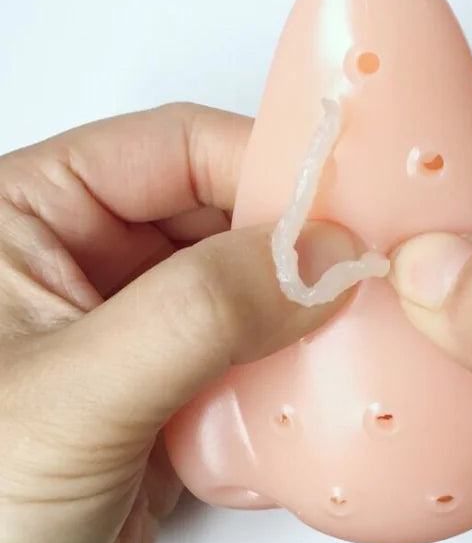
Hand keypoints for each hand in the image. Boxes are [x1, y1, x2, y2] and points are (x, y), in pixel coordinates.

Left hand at [0, 105, 355, 542]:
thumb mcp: (74, 394)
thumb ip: (196, 315)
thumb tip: (312, 259)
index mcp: (41, 213)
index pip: (175, 147)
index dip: (261, 162)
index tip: (335, 201)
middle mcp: (95, 254)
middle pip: (224, 206)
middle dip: (293, 236)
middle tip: (358, 261)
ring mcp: (144, 317)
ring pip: (249, 275)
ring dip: (299, 300)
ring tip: (351, 314)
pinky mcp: (180, 374)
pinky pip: (255, 339)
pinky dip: (293, 355)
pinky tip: (318, 374)